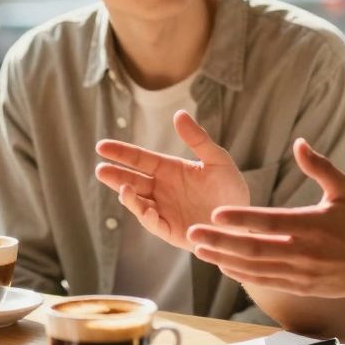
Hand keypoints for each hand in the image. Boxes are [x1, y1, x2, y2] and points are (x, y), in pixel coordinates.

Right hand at [96, 110, 250, 250]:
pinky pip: (154, 223)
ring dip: (128, 196)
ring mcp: (164, 210)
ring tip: (122, 188)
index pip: (140, 159)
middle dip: (115, 175)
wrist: (244, 220)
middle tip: (100, 169)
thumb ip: (198, 139)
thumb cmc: (231, 188)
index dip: (121, 153)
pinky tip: (144, 209)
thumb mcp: (217, 160)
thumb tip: (178, 113)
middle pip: (132, 180)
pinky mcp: (171, 230)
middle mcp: (162, 190)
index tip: (101, 146)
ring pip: (138, 203)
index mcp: (170, 170)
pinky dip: (147, 216)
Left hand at [187, 138, 344, 298]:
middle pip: (254, 248)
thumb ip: (320, 166)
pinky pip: (266, 282)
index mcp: (312, 224)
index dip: (240, 218)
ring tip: (200, 251)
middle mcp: (304, 251)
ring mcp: (302, 272)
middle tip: (192, 234)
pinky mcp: (302, 287)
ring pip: (256, 268)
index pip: (268, 221)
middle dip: (220, 242)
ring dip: (225, 260)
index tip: (214, 214)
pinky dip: (243, 275)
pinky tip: (225, 266)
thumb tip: (299, 142)